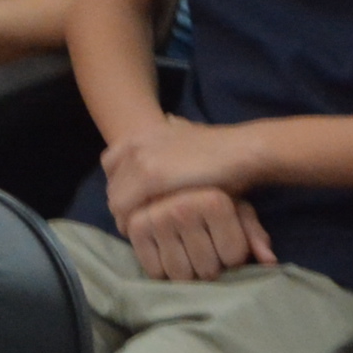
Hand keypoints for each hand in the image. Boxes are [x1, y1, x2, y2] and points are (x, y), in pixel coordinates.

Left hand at [100, 112, 262, 215]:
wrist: (243, 151)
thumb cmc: (221, 151)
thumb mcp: (191, 134)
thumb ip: (174, 130)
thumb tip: (169, 120)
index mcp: (141, 134)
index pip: (109, 164)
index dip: (121, 184)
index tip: (139, 201)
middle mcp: (135, 143)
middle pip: (111, 185)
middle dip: (123, 205)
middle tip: (144, 222)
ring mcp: (140, 158)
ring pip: (115, 200)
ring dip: (128, 217)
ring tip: (150, 231)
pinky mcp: (150, 176)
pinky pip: (126, 209)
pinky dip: (134, 224)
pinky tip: (153, 232)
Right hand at [124, 185, 273, 282]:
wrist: (186, 166)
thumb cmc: (217, 191)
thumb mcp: (239, 209)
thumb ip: (254, 234)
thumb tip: (269, 260)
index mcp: (213, 201)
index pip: (233, 258)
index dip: (236, 258)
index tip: (232, 245)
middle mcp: (183, 207)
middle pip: (207, 270)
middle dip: (210, 268)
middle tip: (207, 252)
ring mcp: (156, 216)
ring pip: (180, 274)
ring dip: (186, 272)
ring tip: (188, 254)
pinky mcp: (135, 226)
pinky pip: (153, 269)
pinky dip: (161, 270)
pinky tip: (167, 254)